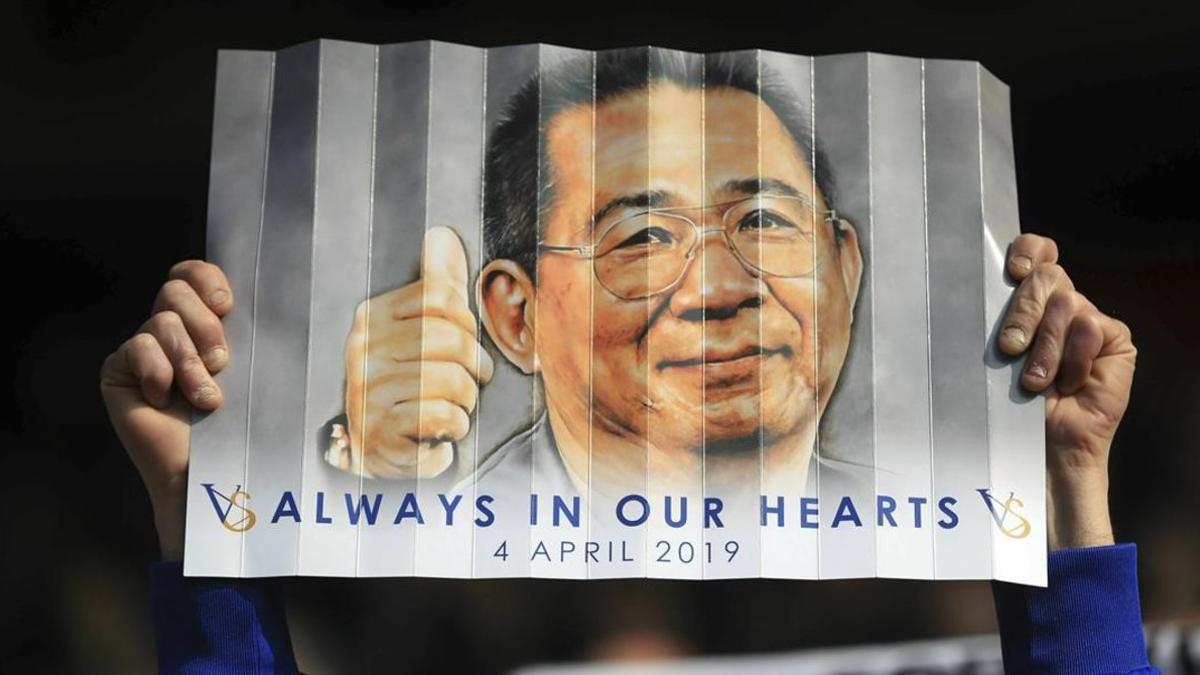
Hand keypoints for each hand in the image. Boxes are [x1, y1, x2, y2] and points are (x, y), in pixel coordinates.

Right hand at [100, 261, 232, 560]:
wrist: (213, 469)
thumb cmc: (243, 422)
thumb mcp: (254, 367)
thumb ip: (251, 330)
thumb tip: (271, 290)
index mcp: (205, 322)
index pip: (193, 274)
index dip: (205, 279)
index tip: (227, 305)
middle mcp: (172, 330)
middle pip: (175, 290)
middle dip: (204, 325)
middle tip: (222, 362)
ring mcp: (143, 349)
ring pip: (161, 321)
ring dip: (189, 361)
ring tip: (205, 397)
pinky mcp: (119, 371)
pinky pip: (136, 348)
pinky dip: (159, 373)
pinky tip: (166, 400)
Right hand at [342, 226, 494, 478]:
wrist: (368, 447)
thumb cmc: (402, 382)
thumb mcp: (413, 328)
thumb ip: (434, 285)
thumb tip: (442, 235)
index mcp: (373, 316)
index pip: (442, 298)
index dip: (468, 322)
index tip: (467, 343)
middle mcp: (364, 349)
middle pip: (454, 341)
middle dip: (475, 367)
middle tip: (472, 382)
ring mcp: (368, 391)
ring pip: (453, 382)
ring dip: (466, 402)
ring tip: (455, 408)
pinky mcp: (378, 432)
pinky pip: (442, 418)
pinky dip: (454, 428)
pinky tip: (441, 433)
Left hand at [999, 234, 1136, 549]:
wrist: (1039, 446)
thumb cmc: (1005, 401)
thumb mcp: (992, 353)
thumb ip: (993, 315)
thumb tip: (973, 280)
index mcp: (1029, 299)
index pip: (1037, 251)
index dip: (1029, 251)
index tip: (1013, 270)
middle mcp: (1061, 303)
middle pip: (1047, 277)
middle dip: (1023, 312)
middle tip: (1008, 348)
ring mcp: (1090, 320)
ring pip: (1067, 304)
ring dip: (1045, 348)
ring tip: (1034, 382)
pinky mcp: (1115, 340)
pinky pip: (1091, 328)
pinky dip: (1072, 359)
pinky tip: (1066, 384)